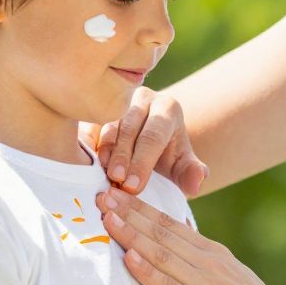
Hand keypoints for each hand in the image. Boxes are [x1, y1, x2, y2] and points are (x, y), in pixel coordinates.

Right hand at [88, 86, 207, 196]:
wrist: (150, 143)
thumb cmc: (167, 156)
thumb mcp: (181, 165)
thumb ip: (191, 173)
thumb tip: (197, 182)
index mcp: (167, 108)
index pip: (154, 135)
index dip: (143, 161)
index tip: (134, 186)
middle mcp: (142, 98)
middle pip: (130, 127)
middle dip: (123, 156)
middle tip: (117, 181)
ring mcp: (118, 101)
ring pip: (109, 125)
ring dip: (105, 151)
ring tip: (104, 174)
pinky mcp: (98, 109)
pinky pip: (90, 125)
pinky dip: (88, 144)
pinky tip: (88, 164)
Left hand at [96, 188, 285, 284]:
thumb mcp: (234, 279)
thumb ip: (207, 264)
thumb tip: (182, 245)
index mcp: (215, 255)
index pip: (171, 226)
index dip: (141, 209)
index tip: (116, 195)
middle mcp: (210, 264)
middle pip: (162, 233)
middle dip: (129, 213)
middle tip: (101, 195)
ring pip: (163, 255)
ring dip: (132, 235)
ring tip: (107, 219)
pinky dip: (149, 273)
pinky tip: (130, 259)